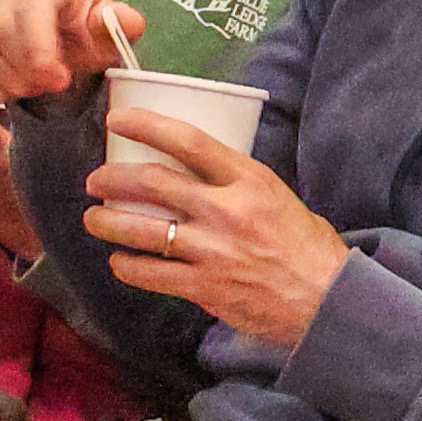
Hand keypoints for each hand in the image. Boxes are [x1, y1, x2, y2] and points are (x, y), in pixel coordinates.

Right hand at [0, 0, 139, 114]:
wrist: (65, 38)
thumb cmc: (83, 30)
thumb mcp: (106, 29)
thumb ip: (117, 25)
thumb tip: (128, 20)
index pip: (29, 11)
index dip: (40, 52)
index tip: (59, 78)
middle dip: (25, 70)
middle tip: (50, 86)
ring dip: (8, 81)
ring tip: (34, 87)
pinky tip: (11, 92)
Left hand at [85, 116, 343, 350]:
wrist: (327, 300)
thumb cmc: (306, 245)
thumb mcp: (276, 196)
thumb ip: (236, 182)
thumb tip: (195, 170)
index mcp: (248, 179)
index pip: (188, 141)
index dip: (145, 125)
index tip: (116, 119)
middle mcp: (226, 210)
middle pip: (152, 182)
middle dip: (112, 178)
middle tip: (95, 180)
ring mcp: (213, 250)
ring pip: (142, 229)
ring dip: (108, 222)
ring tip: (94, 219)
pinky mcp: (205, 287)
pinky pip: (151, 274)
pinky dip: (127, 266)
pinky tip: (120, 261)